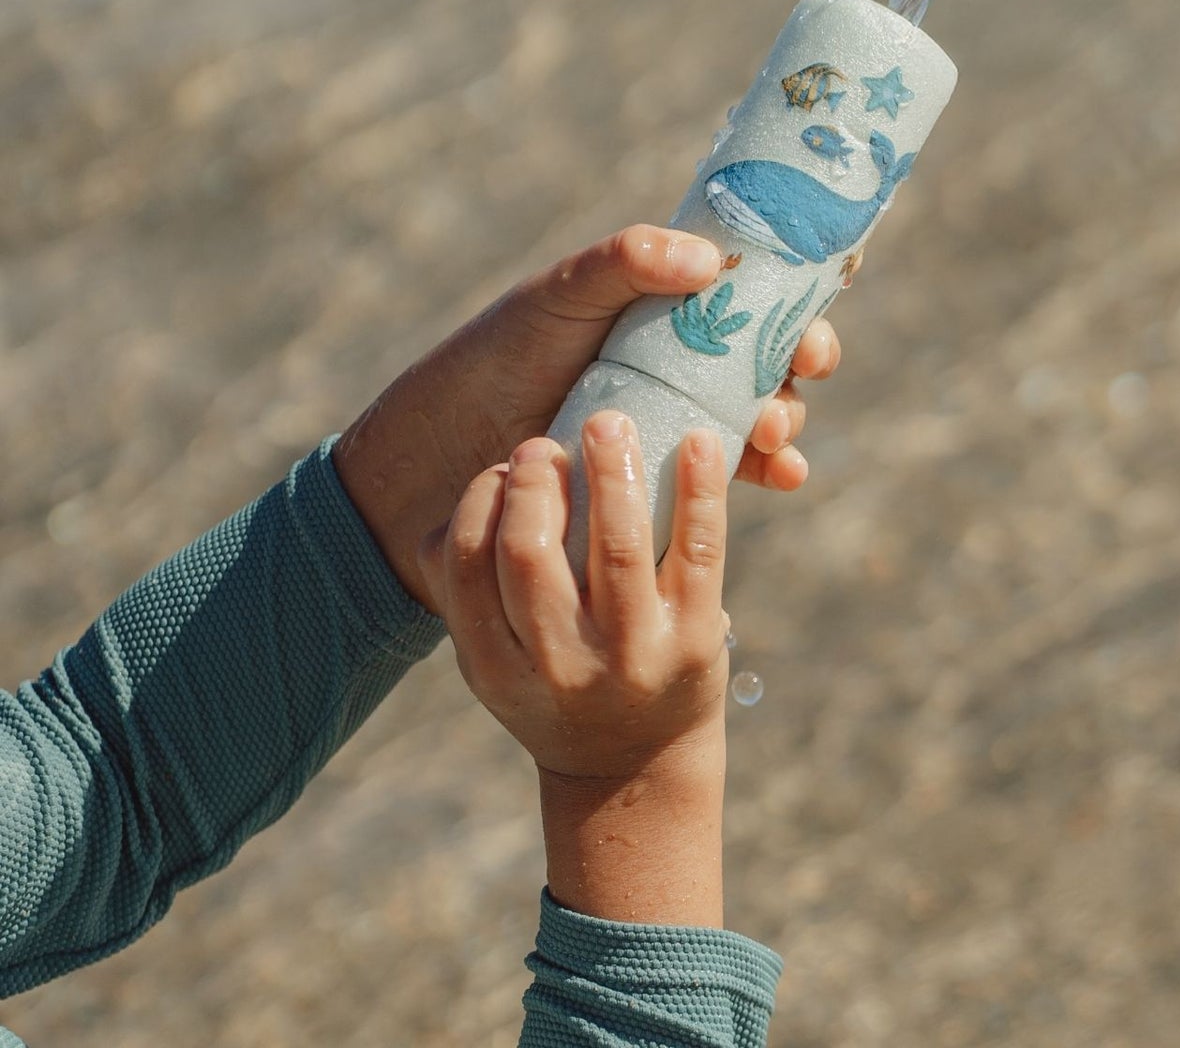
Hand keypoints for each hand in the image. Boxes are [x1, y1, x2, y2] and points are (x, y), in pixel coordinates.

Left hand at [334, 225, 835, 608]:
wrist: (427, 476)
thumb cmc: (486, 368)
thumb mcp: (551, 302)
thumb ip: (620, 265)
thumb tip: (708, 260)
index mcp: (654, 315)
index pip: (743, 301)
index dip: (789, 310)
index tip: (808, 329)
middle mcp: (669, 369)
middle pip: (762, 361)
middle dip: (795, 372)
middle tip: (795, 383)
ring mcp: (665, 430)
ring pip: (753, 420)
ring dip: (783, 424)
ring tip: (774, 436)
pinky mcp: (657, 490)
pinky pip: (727, 480)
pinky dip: (767, 473)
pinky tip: (782, 476)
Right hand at [421, 415, 732, 923]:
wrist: (638, 769)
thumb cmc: (558, 685)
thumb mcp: (499, 658)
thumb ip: (474, 586)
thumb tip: (479, 486)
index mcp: (496, 669)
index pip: (467, 566)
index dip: (480, 501)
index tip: (504, 468)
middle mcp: (560, 668)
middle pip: (529, 553)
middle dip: (535, 483)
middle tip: (547, 443)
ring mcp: (633, 656)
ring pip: (617, 546)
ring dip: (611, 471)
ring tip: (608, 422)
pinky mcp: (695, 641)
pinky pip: (698, 550)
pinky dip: (699, 489)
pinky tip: (698, 441)